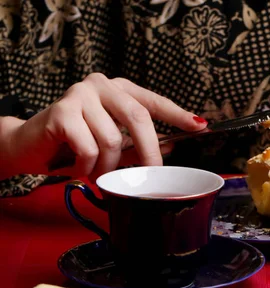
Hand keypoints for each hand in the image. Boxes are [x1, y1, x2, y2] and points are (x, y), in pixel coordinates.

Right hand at [0, 73, 206, 180]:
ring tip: (97, 174)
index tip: (200, 126)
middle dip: (148, 153)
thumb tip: (172, 148)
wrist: (27, 147)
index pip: (154, 102)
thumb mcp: (113, 146)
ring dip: (107, 167)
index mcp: (119, 91)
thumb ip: (138, 145)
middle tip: (149, 177)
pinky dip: (87, 167)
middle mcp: (101, 86)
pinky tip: (78, 168)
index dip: (178, 115)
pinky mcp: (62, 111)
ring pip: (112, 140)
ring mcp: (80, 95)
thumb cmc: (74, 146)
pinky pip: (89, 148)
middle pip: (139, 118)